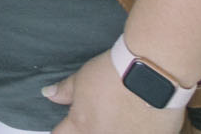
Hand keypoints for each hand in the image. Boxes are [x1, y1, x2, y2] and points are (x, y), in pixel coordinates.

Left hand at [42, 49, 182, 133]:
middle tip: (101, 114)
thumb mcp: (83, 78)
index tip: (68, 124)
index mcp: (82, 126)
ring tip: (124, 115)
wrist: (152, 74)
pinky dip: (140, 129)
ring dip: (117, 128)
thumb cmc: (114, 73)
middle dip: (91, 129)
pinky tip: (143, 118)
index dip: (64, 129)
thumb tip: (49, 94)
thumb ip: (65, 91)